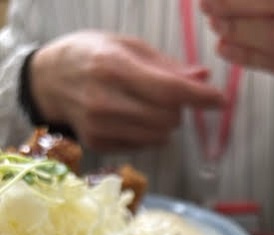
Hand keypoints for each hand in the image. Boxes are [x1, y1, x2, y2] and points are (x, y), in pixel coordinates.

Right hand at [30, 30, 225, 151]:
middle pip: (168, 117)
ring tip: (149, 105)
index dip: (199, 97)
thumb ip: (166, 65)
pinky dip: (149, 134)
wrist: (48, 80)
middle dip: (179, 108)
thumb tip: (203, 77)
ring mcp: (100, 126)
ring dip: (166, 122)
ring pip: (160, 135)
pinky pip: (144, 145)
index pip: (169, 90)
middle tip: (167, 95)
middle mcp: (105, 99)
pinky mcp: (98, 144)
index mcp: (114, 66)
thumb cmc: (92, 56)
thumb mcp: (126, 46)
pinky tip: (133, 117)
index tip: (221, 100)